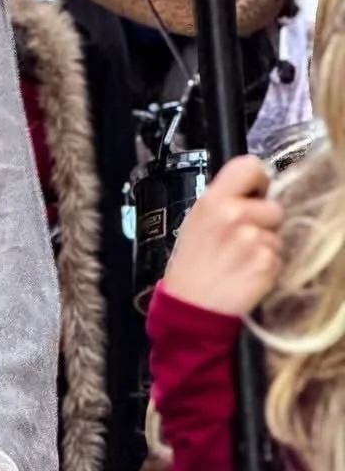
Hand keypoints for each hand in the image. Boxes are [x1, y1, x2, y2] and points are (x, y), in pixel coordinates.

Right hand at [161, 154, 283, 317]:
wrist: (191, 304)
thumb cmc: (192, 264)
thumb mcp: (196, 221)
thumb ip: (223, 201)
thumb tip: (254, 190)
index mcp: (212, 200)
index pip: (250, 165)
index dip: (258, 181)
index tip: (255, 194)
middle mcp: (233, 215)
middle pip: (273, 206)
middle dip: (263, 222)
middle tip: (241, 238)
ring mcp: (253, 239)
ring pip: (277, 234)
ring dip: (265, 246)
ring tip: (241, 258)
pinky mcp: (267, 262)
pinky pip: (279, 256)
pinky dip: (267, 265)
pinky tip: (246, 272)